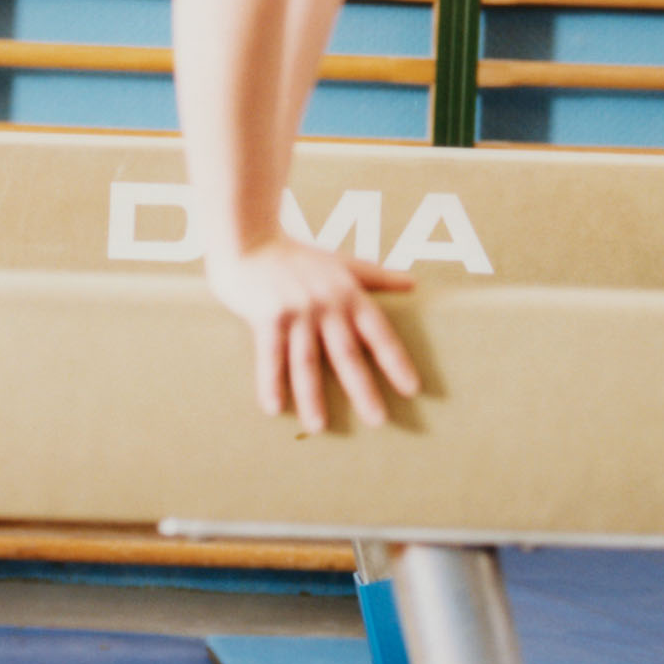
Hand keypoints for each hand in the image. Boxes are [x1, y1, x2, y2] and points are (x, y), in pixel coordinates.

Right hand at [205, 236, 420, 427]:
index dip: (395, 361)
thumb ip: (377, 277)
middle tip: (377, 420)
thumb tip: (414, 284)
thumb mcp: (342, 262)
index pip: (378, 332)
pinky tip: (273, 408)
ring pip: (306, 360)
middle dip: (362, 388)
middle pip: (346, 353)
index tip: (411, 389)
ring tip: (318, 426)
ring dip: (312, 396)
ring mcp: (295, 311)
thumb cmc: (296, 254)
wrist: (249, 237)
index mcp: (347, 294)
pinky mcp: (266, 316)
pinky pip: (270, 355)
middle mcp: (325, 304)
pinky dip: (270, 382)